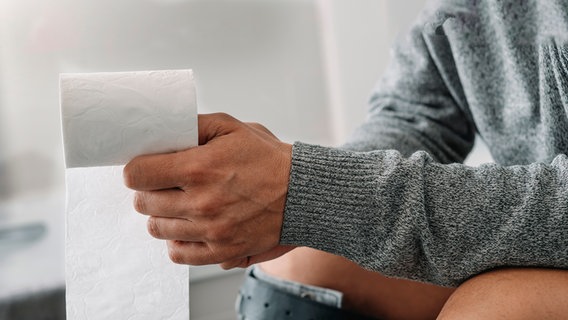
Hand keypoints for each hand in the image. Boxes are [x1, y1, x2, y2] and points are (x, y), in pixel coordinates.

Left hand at [123, 113, 294, 268]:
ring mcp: (211, 231)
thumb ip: (193, 126)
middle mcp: (201, 202)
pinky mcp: (222, 251)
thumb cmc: (269, 158)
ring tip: (179, 203)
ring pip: (157, 229)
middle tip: (164, 184)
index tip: (145, 168)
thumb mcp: (232, 127)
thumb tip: (162, 133)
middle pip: (143, 204)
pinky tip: (188, 226)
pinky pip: (179, 254)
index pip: (137, 175)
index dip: (137, 169)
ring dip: (162, 215)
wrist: (304, 193)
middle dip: (148, 191)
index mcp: (199, 167)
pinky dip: (177, 241)